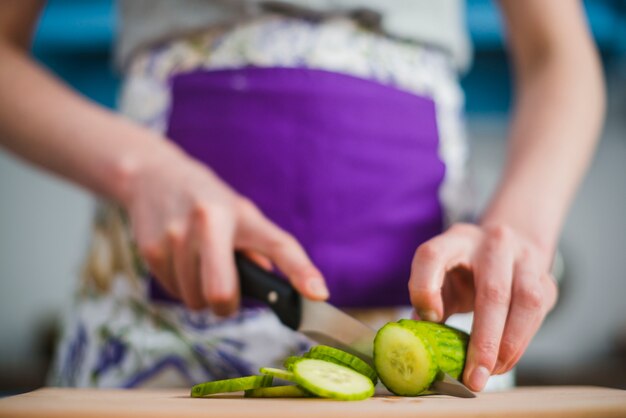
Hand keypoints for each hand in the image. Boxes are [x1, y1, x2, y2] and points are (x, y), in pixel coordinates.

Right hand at [122, 146, 328, 315]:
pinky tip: (178, 259)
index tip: (319, 294)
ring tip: (196, 262)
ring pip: (195, 300)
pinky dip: (179, 286)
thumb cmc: (209, 203)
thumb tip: (272, 291)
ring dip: (199, 294)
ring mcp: (177, 234)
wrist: (153, 176)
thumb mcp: (240, 215)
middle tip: (225, 295)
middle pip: (221, 292)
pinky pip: (173, 292)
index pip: (279, 245)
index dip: (301, 272)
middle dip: (225, 306)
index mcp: (244, 216)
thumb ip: (259, 250)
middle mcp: (210, 221)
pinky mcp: (151, 248)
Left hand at [408, 223, 557, 390]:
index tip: (428, 317)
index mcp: (455, 240)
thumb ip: (429, 303)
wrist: (508, 245)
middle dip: (484, 341)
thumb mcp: (440, 277)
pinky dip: (522, 342)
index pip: (433, 255)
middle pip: (492, 290)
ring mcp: (525, 258)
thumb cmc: (463, 269)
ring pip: (526, 302)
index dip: (425, 288)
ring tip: (491, 372)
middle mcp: (492, 243)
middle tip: (473, 378)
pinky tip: (504, 361)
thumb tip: (417, 343)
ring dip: (509, 345)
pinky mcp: (545, 279)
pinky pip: (539, 313)